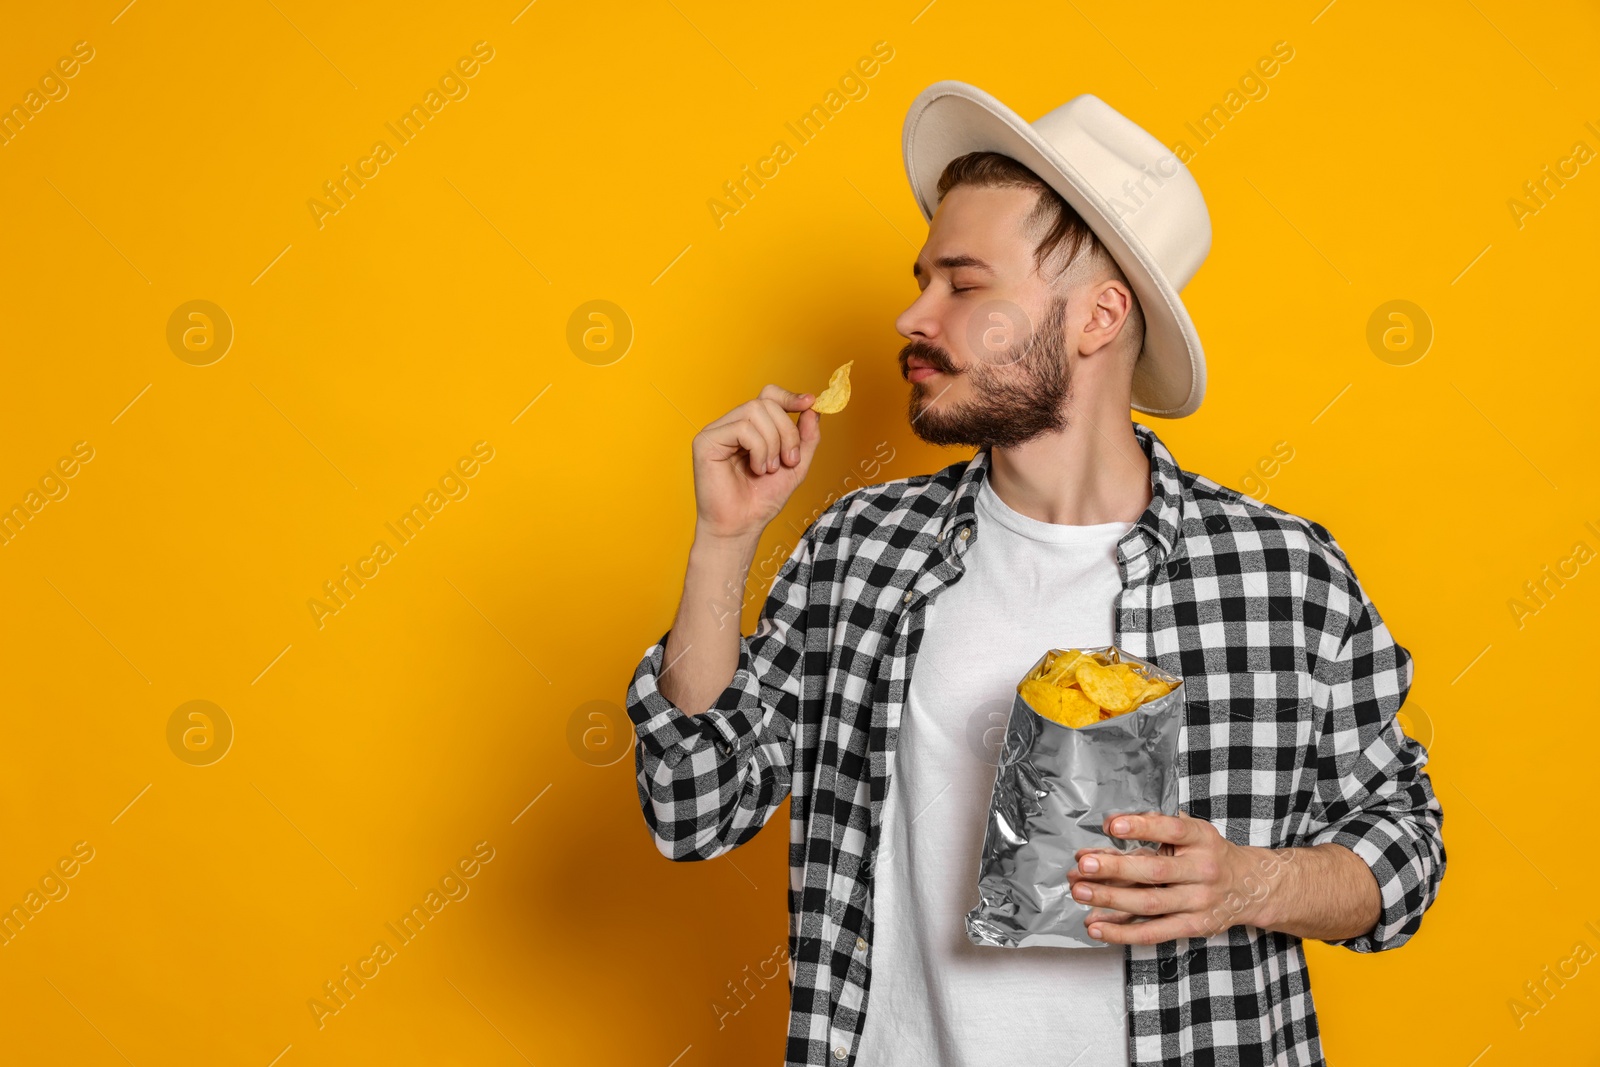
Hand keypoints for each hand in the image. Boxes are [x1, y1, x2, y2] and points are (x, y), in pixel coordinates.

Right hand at [692, 384, 821, 541]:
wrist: (742, 527)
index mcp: (751, 428)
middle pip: (766, 403)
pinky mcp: (705, 441)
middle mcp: (732, 425)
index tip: (809, 403)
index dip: (789, 396)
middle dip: (787, 432)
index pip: (768, 395)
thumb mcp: (796, 466)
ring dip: (773, 444)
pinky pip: (742, 428)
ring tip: (768, 470)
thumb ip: (806, 438)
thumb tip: (813, 408)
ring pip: (755, 411)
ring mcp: (717, 431)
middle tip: (789, 461)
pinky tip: (755, 469)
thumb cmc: (762, 500)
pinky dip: (758, 450)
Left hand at [1065, 812, 1269, 944]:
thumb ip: (1153, 831)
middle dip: (1116, 868)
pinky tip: (1096, 926)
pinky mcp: (1193, 926)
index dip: (1141, 827)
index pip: (1171, 830)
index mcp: (1201, 839)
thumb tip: (1107, 833)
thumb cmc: (1208, 854)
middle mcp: (1203, 870)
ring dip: (1110, 900)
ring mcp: (1199, 901)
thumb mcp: (1190, 833)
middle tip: (1084, 865)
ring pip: (1150, 904)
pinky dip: (1122, 932)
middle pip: (1155, 871)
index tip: (1112, 825)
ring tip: (1079, 892)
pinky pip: (1154, 932)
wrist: (1249, 886)